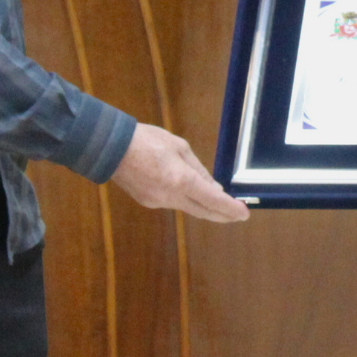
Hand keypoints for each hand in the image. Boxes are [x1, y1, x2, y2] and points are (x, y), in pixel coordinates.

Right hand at [109, 122, 249, 222]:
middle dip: (223, 215)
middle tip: (239, 215)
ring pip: (188, 208)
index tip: (244, 213)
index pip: (213, 200)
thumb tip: (213, 188)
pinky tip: (191, 193)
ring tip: (219, 202)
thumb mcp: (179, 147)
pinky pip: (174, 203)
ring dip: (205, 206)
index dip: (230, 209)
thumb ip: (198, 169)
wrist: (112, 148)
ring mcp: (158, 202)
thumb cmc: (148, 141)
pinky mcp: (148, 202)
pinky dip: (187, 200)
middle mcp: (171, 196)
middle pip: (203, 211)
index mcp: (181, 180)